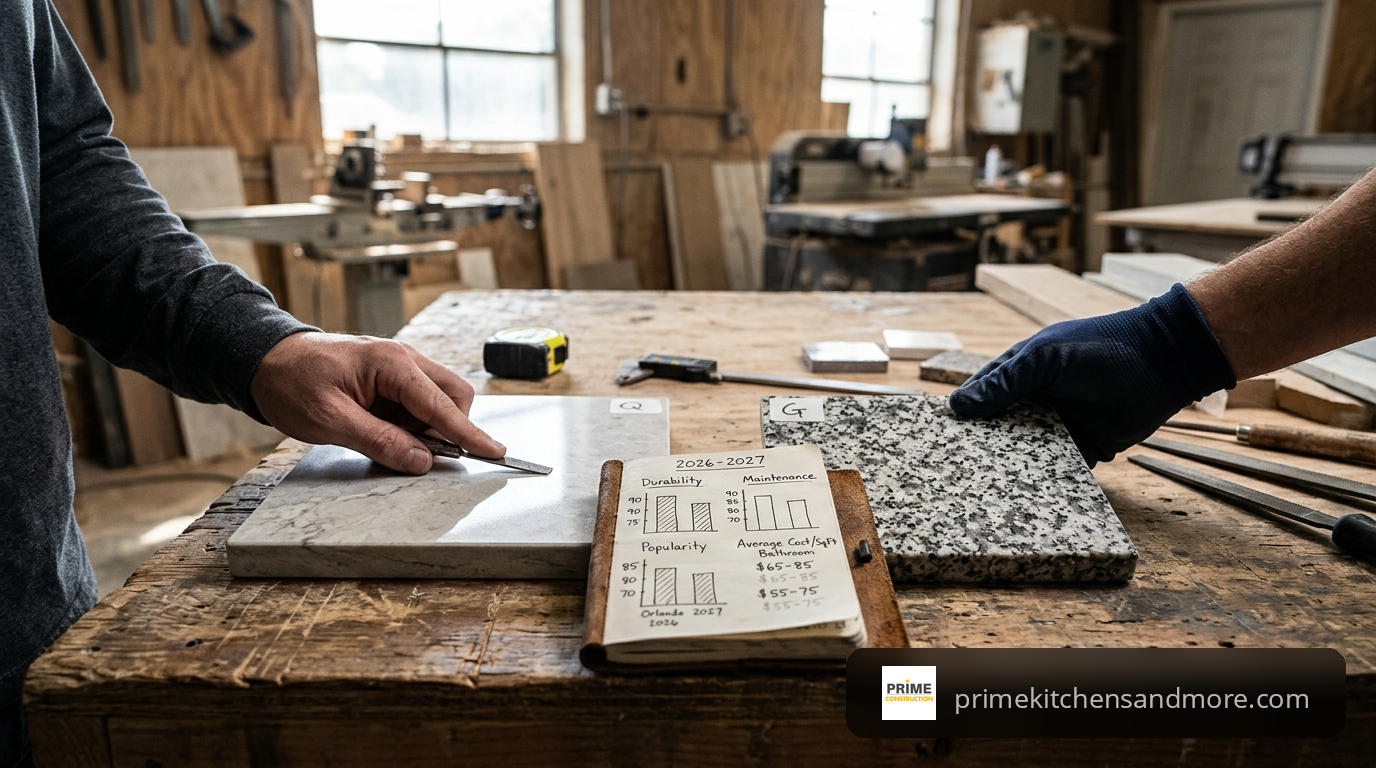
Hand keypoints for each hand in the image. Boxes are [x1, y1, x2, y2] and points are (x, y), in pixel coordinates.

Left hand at [249, 332, 504, 474]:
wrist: (265, 360)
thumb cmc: (292, 383)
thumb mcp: (330, 421)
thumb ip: (379, 441)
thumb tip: (422, 460)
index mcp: (391, 364)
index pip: (442, 405)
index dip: (469, 434)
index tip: (495, 452)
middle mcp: (404, 359)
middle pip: (453, 396)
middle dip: (449, 428)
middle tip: (421, 454)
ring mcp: (399, 366)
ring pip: (438, 400)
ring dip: (426, 428)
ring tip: (385, 440)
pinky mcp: (391, 377)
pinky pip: (418, 402)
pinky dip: (411, 423)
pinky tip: (382, 431)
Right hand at [948, 284, 1235, 465]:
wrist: (1163, 364)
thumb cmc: (1101, 348)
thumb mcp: (1044, 358)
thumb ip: (1004, 382)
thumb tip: (958, 405)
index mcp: (1021, 374)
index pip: (980, 396)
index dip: (962, 415)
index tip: (938, 438)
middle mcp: (1036, 401)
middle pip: (999, 429)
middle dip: (982, 447)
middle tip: (955, 473)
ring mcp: (1058, 426)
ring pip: (1024, 452)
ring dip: (1010, 467)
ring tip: (982, 492)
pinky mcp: (1083, 449)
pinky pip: (1057, 469)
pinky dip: (1044, 480)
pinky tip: (1023, 497)